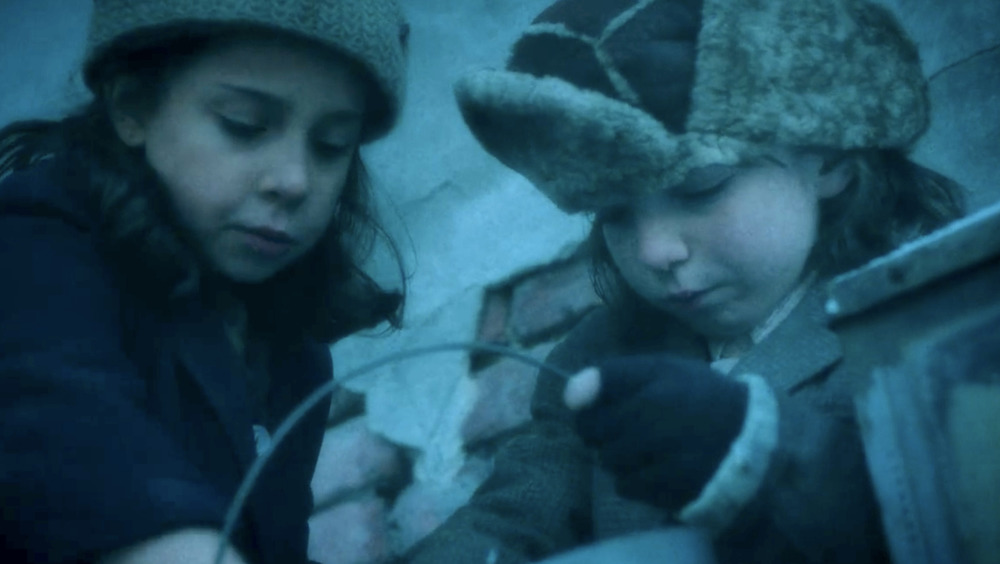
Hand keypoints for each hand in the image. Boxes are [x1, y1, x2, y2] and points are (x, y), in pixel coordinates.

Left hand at [564, 354, 748, 510]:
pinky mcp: (672, 488)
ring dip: (618, 457)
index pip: (592, 399)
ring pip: (608, 462)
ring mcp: (665, 457)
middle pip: (593, 432)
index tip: (602, 409)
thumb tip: (567, 394)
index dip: (590, 407)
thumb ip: (614, 376)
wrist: (750, 438)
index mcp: (655, 384)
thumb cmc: (699, 397)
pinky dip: (634, 480)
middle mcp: (657, 420)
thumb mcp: (663, 369)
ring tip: (646, 449)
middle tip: (626, 429)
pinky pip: (627, 487)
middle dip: (601, 432)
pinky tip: (656, 468)